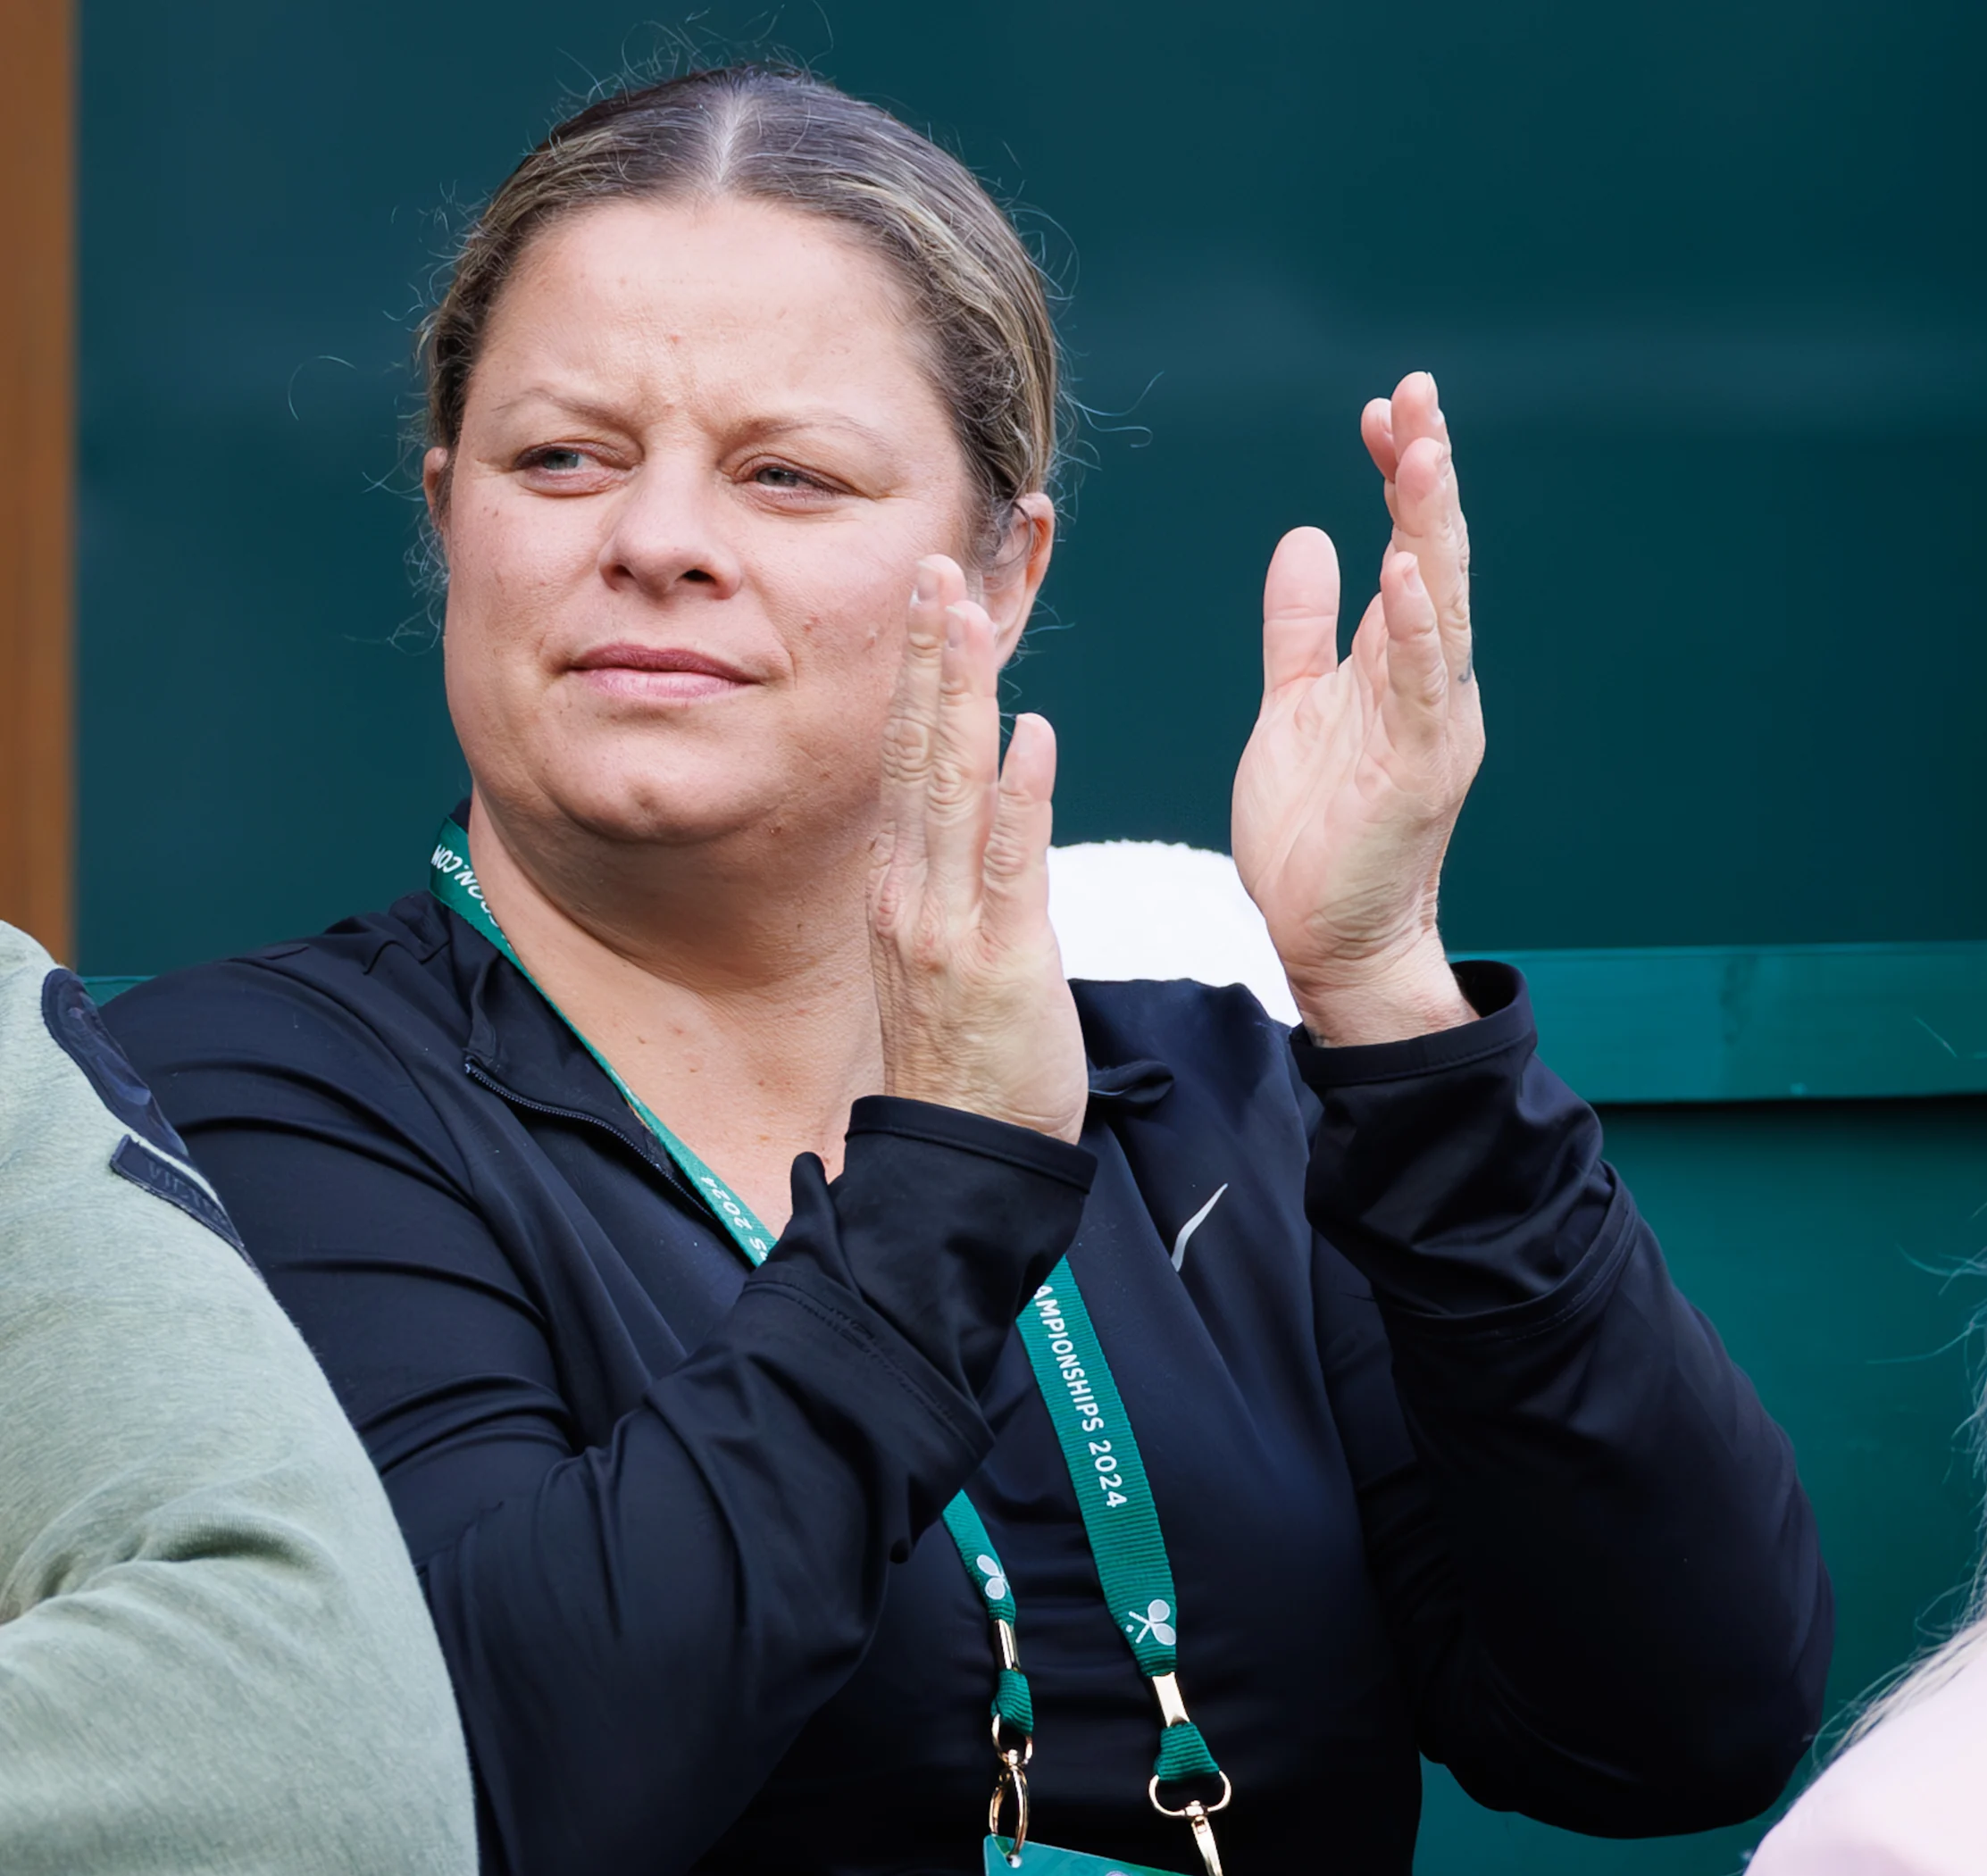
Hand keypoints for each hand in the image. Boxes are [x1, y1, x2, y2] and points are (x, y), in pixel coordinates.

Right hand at [867, 555, 1088, 1140]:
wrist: (962, 1153)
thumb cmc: (968, 1058)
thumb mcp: (943, 952)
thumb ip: (945, 882)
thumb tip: (960, 823)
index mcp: (902, 883)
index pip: (904, 756)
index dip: (914, 672)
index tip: (924, 596)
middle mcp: (911, 888)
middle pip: (915, 748)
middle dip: (924, 652)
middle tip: (930, 563)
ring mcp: (949, 920)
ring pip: (952, 785)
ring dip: (962, 695)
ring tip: (965, 613)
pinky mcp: (1001, 957)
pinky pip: (1011, 863)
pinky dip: (1022, 795)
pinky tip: (1035, 734)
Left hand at [1231, 372, 1485, 1045]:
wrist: (1329, 934)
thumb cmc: (1317, 830)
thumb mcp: (1296, 704)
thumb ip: (1303, 626)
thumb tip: (1308, 539)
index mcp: (1400, 661)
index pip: (1407, 546)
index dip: (1396, 475)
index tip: (1380, 407)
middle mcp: (1430, 681)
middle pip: (1434, 557)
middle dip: (1426, 473)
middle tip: (1418, 393)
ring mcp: (1432, 723)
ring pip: (1438, 606)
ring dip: (1430, 527)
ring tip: (1421, 451)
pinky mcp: (1419, 770)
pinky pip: (1420, 686)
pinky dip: (1414, 627)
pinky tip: (1402, 569)